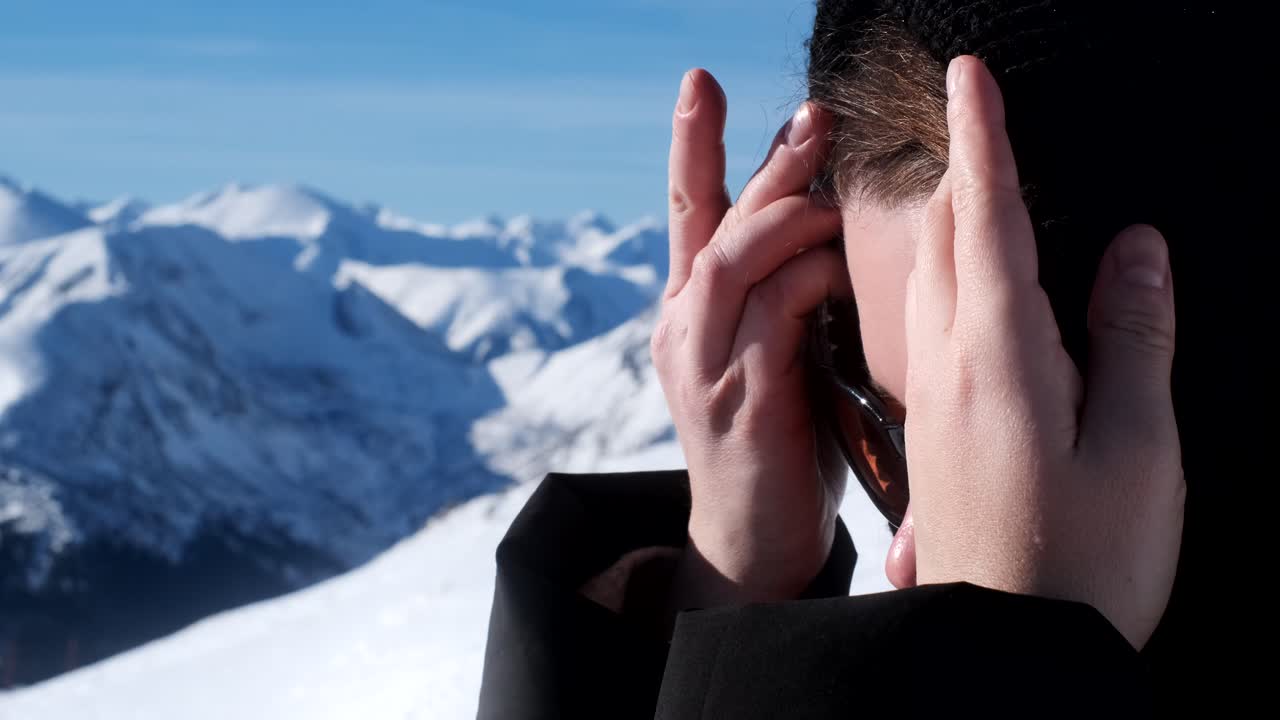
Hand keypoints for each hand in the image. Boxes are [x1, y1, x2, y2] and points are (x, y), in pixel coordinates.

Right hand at [652, 69, 848, 604]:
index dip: (692, 145)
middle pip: (715, 222)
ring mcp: (702, 362)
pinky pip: (775, 311)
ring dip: (790, 213)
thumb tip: (829, 226)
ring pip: (735, 257)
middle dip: (765, 163)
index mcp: (691, 312)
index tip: (702, 81)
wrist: (754, 537)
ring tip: (837, 195)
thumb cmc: (780, 439)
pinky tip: (845, 270)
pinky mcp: (737, 398)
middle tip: (815, 116)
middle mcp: (682, 327)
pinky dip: (812, 277)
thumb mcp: (774, 354)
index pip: (687, 212)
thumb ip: (783, 295)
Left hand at [902, 56, 1184, 648]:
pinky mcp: (931, 428)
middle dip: (959, 166)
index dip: (981, 139)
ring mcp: (931, 398)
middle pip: (944, 238)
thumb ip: (1133, 338)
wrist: (1003, 647)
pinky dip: (942, 274)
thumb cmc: (1084, 560)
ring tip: (971, 175)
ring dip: (945, 217)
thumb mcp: (1139, 450)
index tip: (967, 74)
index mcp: (1002, 356)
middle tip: (974, 110)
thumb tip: (1132, 246)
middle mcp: (948, 364)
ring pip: (925, 278)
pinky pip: (925, 323)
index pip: (987, 220)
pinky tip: (963, 280)